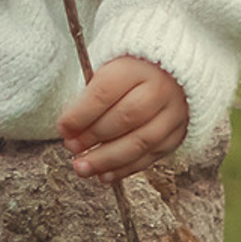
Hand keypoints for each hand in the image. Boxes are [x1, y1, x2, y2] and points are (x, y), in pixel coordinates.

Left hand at [58, 57, 188, 181]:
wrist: (171, 72)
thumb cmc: (130, 70)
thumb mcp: (109, 69)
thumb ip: (90, 95)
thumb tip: (70, 129)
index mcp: (137, 67)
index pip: (105, 93)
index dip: (80, 114)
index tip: (63, 128)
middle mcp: (159, 89)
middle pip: (124, 118)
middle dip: (93, 137)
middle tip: (72, 148)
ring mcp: (173, 114)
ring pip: (140, 142)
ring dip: (107, 160)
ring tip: (83, 168)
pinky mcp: (178, 134)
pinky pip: (151, 156)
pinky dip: (125, 168)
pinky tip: (105, 174)